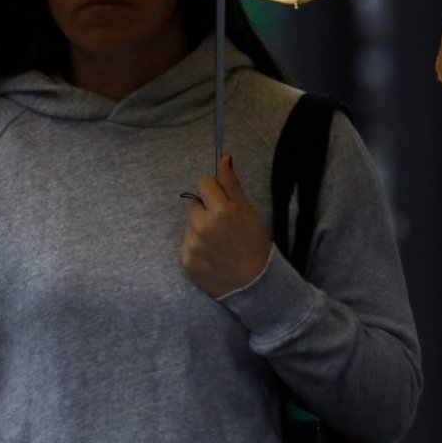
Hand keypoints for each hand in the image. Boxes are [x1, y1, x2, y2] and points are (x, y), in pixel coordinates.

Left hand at [180, 153, 272, 298]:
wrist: (255, 285)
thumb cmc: (256, 245)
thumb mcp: (248, 212)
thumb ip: (231, 185)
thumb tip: (223, 157)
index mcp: (222, 211)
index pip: (203, 183)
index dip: (213, 192)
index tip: (223, 203)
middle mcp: (203, 227)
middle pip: (193, 204)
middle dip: (205, 211)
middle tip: (223, 227)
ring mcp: (193, 245)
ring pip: (190, 224)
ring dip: (200, 229)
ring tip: (219, 243)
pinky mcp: (186, 261)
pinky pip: (186, 243)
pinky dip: (196, 247)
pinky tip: (212, 255)